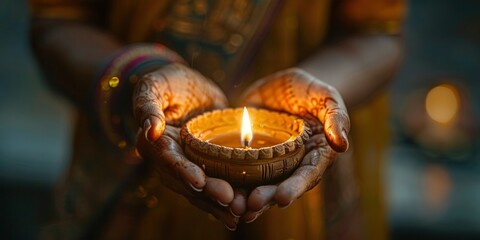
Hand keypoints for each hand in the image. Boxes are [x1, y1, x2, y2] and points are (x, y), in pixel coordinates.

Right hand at [133, 63, 243, 229]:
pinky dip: (231, 196)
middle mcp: (170, 161)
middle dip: (208, 193)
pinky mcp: (208, 164)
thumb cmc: (166, 82)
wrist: (188, 87)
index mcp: (153, 144)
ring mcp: (190, 165)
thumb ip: (148, 105)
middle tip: (230, 201)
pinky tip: (246, 209)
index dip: (183, 171)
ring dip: (220, 203)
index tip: (199, 182)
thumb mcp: (153, 86)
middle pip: (187, 182)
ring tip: (241, 213)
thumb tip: (150, 130)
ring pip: (203, 189)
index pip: (167, 160)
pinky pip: (218, 181)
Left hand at [239, 68, 349, 221]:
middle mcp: (290, 165)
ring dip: (244, 196)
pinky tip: (213, 187)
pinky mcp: (245, 153)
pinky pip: (235, 167)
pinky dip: (226, 178)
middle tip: (251, 205)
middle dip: (265, 197)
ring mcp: (267, 161)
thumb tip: (342, 145)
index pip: (306, 175)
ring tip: (232, 206)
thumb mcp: (326, 98)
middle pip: (279, 185)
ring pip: (256, 183)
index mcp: (313, 156)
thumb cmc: (312, 92)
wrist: (285, 85)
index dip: (295, 187)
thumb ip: (336, 118)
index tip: (282, 198)